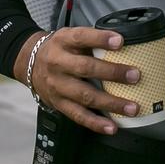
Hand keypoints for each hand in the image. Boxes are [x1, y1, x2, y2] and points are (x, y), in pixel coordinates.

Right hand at [22, 27, 141, 134]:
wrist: (29, 63)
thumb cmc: (61, 49)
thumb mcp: (71, 36)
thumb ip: (93, 40)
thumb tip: (130, 42)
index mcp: (63, 42)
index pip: (82, 38)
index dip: (101, 39)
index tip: (120, 41)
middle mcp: (58, 63)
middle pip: (85, 68)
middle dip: (112, 73)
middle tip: (135, 76)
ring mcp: (57, 86)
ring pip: (84, 96)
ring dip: (110, 103)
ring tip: (131, 107)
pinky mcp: (58, 103)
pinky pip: (78, 115)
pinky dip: (96, 123)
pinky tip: (112, 127)